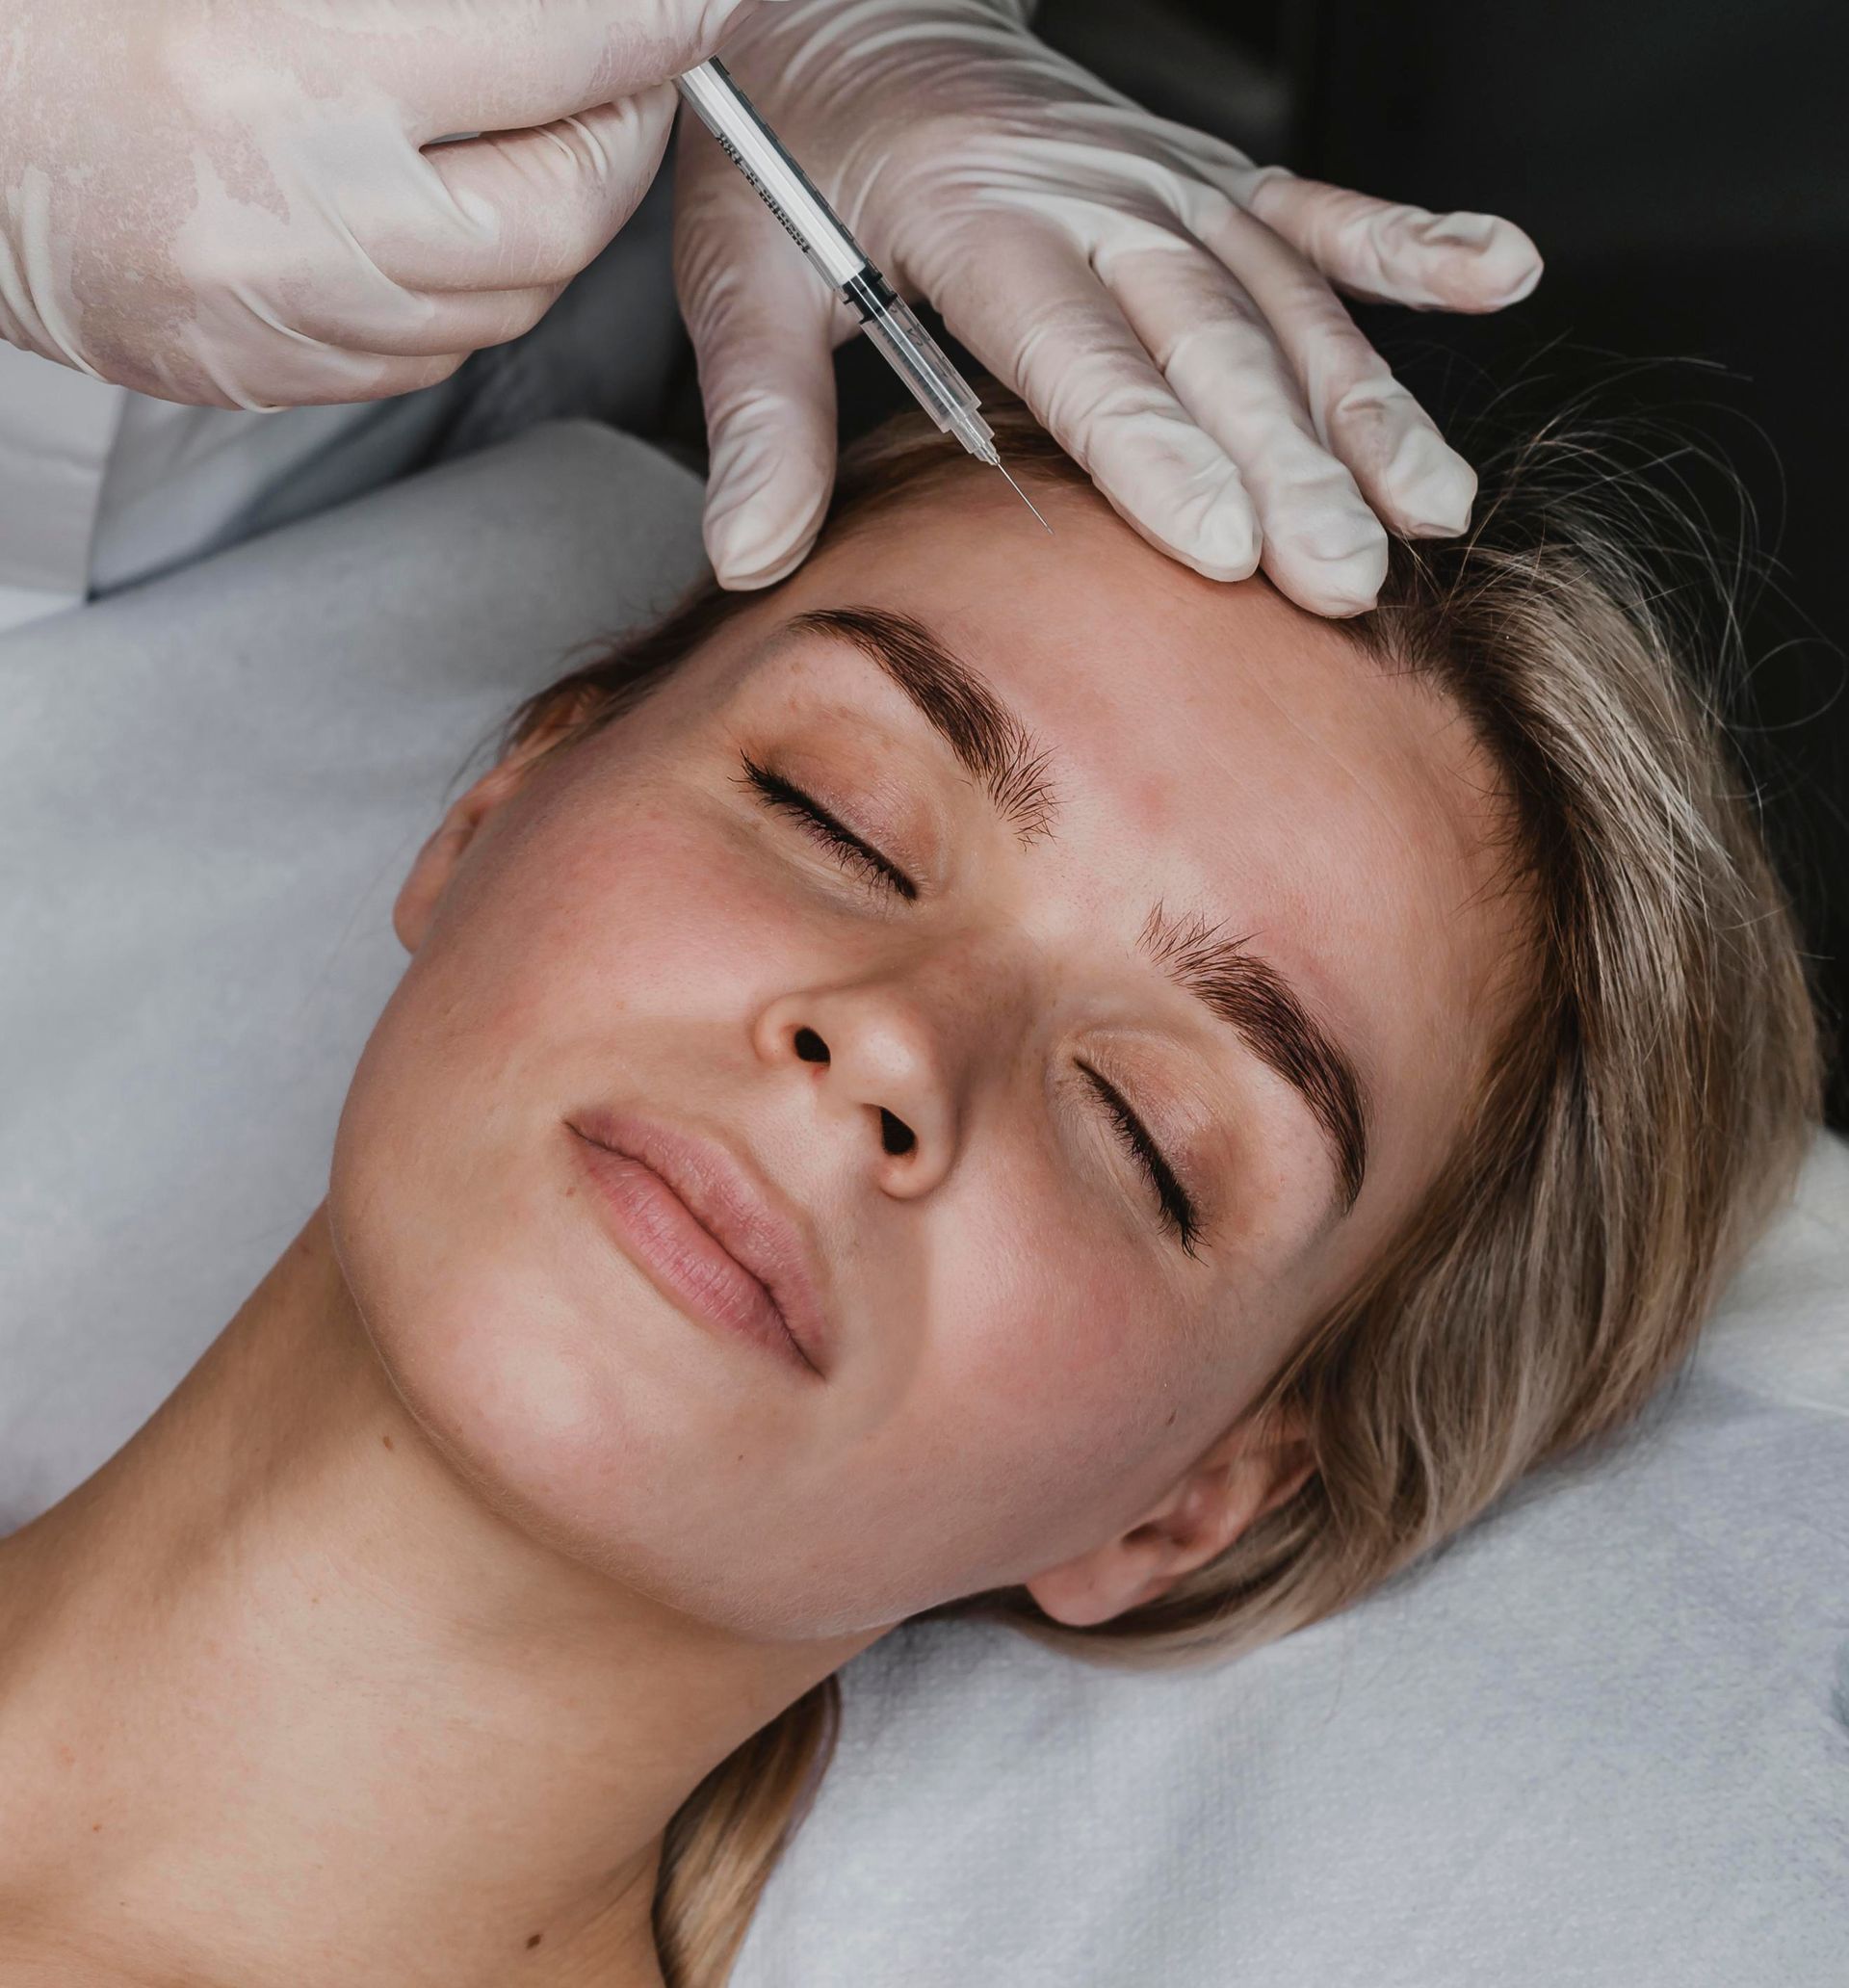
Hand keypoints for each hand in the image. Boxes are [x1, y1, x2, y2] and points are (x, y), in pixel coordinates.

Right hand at [0, 0, 773, 408]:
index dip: (649, 27)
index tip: (696, 4)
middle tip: (627, 75)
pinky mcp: (267, 373)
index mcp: (284, 75)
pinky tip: (454, 212)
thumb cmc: (64, 18)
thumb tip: (573, 18)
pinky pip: (432, 346)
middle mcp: (296, 220)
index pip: (552, 58)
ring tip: (547, 134)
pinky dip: (476, 282)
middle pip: (561, 211)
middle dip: (624, 138)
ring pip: (510, 297)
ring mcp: (282, 319)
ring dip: (558, 215)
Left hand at [673, 0, 1542, 614]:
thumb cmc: (791, 158)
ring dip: (1362, 405)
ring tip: (1431, 507)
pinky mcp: (1205, 175)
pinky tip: (1500, 274)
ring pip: (1283, 296)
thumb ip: (760, 418)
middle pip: (1208, 339)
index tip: (1228, 547)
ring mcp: (1164, 177)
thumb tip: (752, 559)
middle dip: (1287, 466)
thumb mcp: (741, 279)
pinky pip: (1319, 209)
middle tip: (1346, 579)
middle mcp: (1094, 188)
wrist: (842, 11)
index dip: (1161, 449)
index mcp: (976, 213)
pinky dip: (1412, 242)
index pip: (1083, 349)